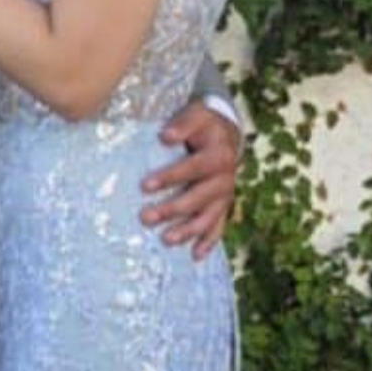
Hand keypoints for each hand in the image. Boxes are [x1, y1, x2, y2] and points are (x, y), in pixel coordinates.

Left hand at [139, 102, 240, 256]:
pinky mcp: (223, 205)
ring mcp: (225, 194)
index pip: (193, 167)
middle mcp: (225, 177)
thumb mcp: (196, 115)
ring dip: (188, 230)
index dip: (170, 177)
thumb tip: (165, 136)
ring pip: (208, 216)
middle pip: (199, 197)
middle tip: (146, 218)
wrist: (225, 133)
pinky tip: (195, 255)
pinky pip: (218, 226)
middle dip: (172, 209)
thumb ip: (183, 123)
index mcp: (219, 154)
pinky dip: (208, 241)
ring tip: (166, 240)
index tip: (145, 186)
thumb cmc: (204, 125)